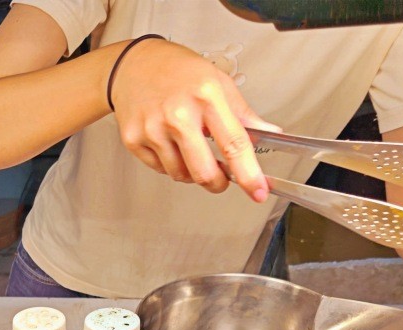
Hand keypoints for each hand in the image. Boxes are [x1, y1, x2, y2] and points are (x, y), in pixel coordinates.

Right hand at [110, 38, 275, 201]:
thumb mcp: (217, 81)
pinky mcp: (133, 140)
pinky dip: (170, 164)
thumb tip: (268, 134)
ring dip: (191, 172)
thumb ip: (242, 113)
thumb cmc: (178, 71)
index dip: (248, 173)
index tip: (258, 191)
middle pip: (204, 171)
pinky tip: (170, 144)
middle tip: (221, 179)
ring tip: (190, 150)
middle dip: (218, 183)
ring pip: (180, 175)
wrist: (133, 64)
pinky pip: (159, 169)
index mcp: (206, 96)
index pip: (234, 143)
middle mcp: (178, 114)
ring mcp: (152, 129)